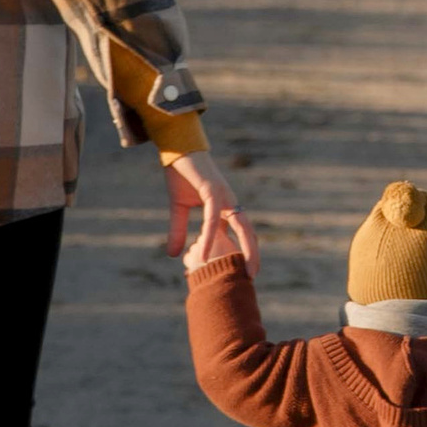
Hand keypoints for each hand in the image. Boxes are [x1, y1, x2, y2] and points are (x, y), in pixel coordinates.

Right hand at [167, 150, 256, 271]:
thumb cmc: (181, 174)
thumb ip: (179, 231)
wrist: (177, 149)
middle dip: (253, 253)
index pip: (241, 232)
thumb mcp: (178, 208)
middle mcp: (229, 202)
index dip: (245, 250)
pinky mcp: (211, 190)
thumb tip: (173, 255)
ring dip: (243, 249)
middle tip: (252, 277)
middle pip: (248, 231)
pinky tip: (204, 253)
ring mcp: (223, 195)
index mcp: (225, 206)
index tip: (246, 272)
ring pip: (240, 225)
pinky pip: (213, 218)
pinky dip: (209, 237)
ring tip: (241, 270)